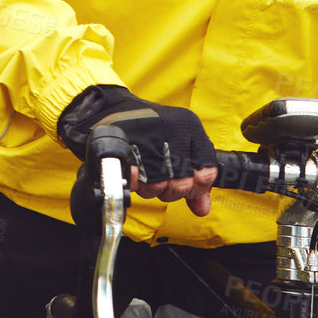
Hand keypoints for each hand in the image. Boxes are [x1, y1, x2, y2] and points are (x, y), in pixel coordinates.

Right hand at [57, 85, 219, 215]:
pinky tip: (134, 176)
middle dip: (171, 191)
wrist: (109, 108)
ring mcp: (148, 138)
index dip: (197, 186)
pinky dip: (135, 184)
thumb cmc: (149, 130)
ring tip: (146, 175)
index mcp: (189, 125)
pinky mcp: (126, 147)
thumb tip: (202, 209)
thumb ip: (196, 179)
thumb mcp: (180, 146)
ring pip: (159, 186)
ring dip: (151, 189)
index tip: (187, 185)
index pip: (207, 172)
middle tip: (161, 181)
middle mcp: (172, 130)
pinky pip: (137, 181)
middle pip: (183, 184)